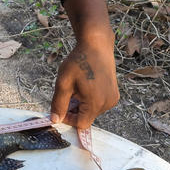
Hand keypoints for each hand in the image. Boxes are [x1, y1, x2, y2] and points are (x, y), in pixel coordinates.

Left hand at [49, 0, 118, 130]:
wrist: (96, 44)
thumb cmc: (79, 61)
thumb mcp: (64, 82)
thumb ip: (59, 103)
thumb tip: (55, 120)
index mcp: (96, 103)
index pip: (81, 124)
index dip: (68, 119)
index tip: (60, 107)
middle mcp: (108, 103)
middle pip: (87, 117)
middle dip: (74, 110)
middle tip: (68, 93)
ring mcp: (113, 99)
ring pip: (93, 111)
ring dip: (82, 104)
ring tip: (78, 86)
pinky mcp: (114, 93)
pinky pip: (99, 104)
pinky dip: (90, 99)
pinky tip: (86, 85)